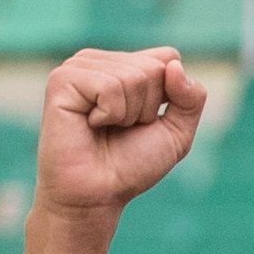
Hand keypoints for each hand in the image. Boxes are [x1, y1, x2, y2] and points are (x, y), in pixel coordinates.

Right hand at [35, 46, 203, 217]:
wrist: (96, 195)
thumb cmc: (130, 166)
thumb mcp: (177, 133)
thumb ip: (191, 98)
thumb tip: (174, 64)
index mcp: (124, 65)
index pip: (168, 58)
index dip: (169, 96)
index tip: (144, 123)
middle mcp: (100, 61)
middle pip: (154, 68)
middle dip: (147, 109)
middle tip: (121, 129)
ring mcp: (78, 67)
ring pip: (134, 76)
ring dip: (128, 114)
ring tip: (104, 128)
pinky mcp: (62, 79)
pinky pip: (109, 87)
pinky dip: (110, 114)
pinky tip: (90, 124)